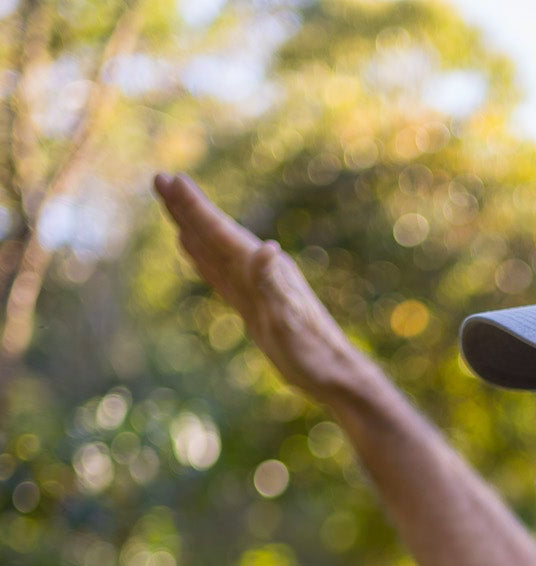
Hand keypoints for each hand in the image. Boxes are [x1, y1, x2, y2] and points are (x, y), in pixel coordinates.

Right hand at [152, 172, 369, 402]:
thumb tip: (267, 247)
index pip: (221, 232)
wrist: (333, 374)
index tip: (168, 178)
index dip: (194, 207)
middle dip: (187, 208)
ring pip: (215, 250)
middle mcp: (258, 273)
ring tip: (171, 205)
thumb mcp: (290, 319)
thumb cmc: (313, 350)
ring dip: (192, 228)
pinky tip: (192, 249)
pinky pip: (221, 274)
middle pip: (215, 234)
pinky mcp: (254, 306)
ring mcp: (255, 288)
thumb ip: (274, 284)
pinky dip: (203, 259)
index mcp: (263, 270)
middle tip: (160, 179)